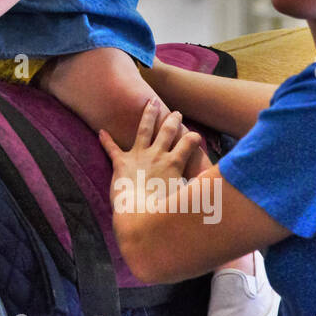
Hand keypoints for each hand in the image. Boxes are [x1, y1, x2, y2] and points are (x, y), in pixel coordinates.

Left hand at [97, 100, 201, 218]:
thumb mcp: (185, 199)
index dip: (193, 138)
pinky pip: (111, 148)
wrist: (137, 214)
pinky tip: (101, 131)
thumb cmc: (162, 210)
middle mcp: (157, 155)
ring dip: (148, 115)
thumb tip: (214, 194)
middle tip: (176, 113)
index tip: (196, 136)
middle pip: (167, 131)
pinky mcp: (121, 162)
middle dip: (172, 120)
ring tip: (151, 101)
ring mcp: (138, 156)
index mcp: (173, 163)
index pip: (188, 144)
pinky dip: (106, 140)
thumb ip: (198, 191)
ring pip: (144, 130)